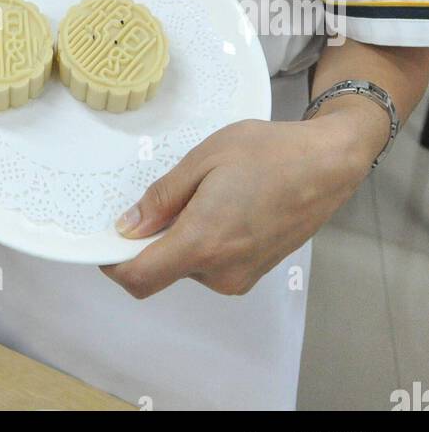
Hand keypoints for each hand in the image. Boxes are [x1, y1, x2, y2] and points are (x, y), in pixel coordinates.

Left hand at [102, 113, 375, 299]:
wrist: (327, 165)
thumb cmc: (268, 153)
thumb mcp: (204, 159)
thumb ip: (162, 198)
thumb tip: (126, 227)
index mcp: (203, 242)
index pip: (139, 278)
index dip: (113, 262)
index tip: (104, 238)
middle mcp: (220, 272)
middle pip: (161, 270)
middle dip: (152, 239)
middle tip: (167, 194)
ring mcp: (240, 277)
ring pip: (186, 266)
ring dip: (181, 237)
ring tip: (206, 191)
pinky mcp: (253, 273)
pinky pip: (211, 264)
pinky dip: (203, 240)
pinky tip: (223, 203)